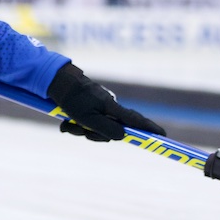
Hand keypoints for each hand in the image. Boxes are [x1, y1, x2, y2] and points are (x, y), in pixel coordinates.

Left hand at [46, 63, 165, 141]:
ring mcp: (99, 107)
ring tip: (69, 123)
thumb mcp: (87, 118)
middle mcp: (108, 107)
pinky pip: (87, 123)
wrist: (57, 82)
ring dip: (81, 130)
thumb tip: (124, 136)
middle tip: (81, 131)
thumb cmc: (72, 99)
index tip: (162, 136)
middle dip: (94, 135)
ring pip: (96, 128)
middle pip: (111, 130)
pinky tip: (66, 122)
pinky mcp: (90, 107)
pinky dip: (77, 125)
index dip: (149, 128)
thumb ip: (106, 129)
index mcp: (111, 108)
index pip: (136, 120)